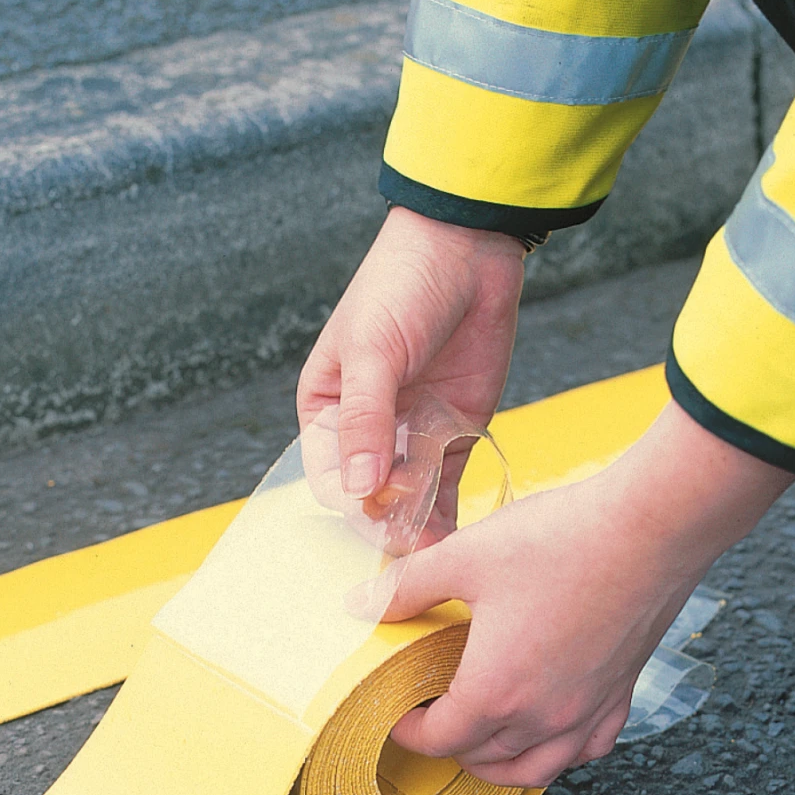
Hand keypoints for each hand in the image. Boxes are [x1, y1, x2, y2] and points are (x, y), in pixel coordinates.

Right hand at [297, 208, 526, 523]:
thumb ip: (365, 421)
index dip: (351, 497)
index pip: (327, 474)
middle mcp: (365, 429)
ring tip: (439, 544)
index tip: (381, 507)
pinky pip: (445, 486)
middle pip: (367, 493)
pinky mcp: (452, 433)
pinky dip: (448, 512)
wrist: (468, 250)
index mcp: (326, 408)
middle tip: (415, 538)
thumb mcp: (374, 351)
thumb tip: (356, 488)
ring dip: (419, 522)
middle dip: (387, 517)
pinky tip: (456, 537)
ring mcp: (410, 432)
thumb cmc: (401, 287)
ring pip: (408, 496)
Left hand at [383, 402, 794, 787]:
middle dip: (448, 745)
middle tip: (431, 718)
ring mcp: (587, 710)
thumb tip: (360, 605)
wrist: (650, 527)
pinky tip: (549, 730)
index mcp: (495, 691)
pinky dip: (560, 752)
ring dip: (498, 764)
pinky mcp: (621, 693)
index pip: (439, 740)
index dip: (408, 732)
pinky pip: (587, 748)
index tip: (397, 714)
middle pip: (482, 759)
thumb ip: (406, 586)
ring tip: (478, 743)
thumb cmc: (560, 542)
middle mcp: (543, 716)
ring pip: (535, 769)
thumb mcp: (464, 556)